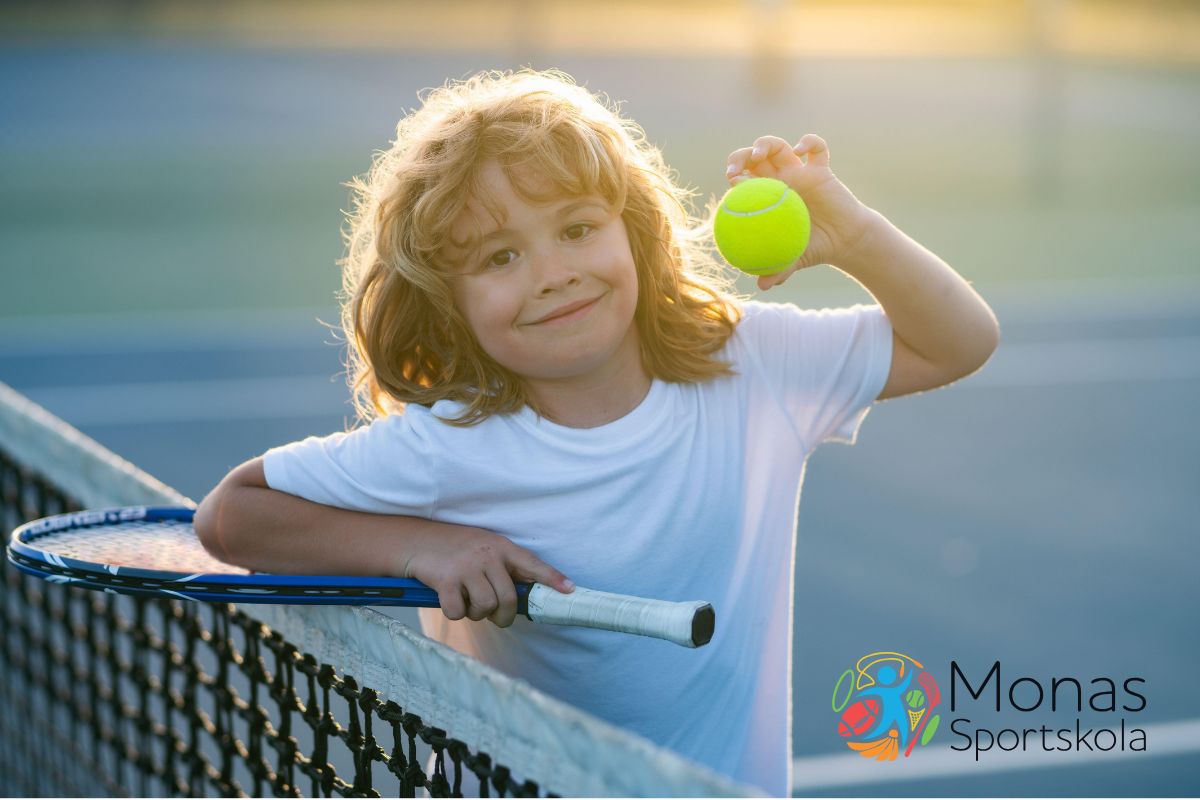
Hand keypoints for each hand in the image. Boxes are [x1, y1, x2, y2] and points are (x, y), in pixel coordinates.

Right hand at [401, 521, 572, 627]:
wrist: (415, 540)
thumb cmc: (454, 549)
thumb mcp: (483, 547)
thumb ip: (502, 566)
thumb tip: (522, 596)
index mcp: (501, 546)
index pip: (532, 564)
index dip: (552, 578)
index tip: (569, 590)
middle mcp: (487, 555)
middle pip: (509, 598)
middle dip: (503, 616)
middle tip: (495, 616)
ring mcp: (467, 566)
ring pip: (486, 607)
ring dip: (477, 613)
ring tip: (468, 601)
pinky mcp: (446, 580)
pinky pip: (460, 612)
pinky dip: (456, 613)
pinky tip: (449, 599)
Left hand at [725, 134, 877, 290]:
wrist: (844, 241)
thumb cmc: (814, 249)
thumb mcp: (795, 261)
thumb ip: (778, 269)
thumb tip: (762, 286)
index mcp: (765, 198)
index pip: (742, 182)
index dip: (733, 178)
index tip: (731, 183)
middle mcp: (778, 181)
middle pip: (754, 159)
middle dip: (740, 157)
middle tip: (735, 168)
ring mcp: (799, 172)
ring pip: (778, 147)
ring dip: (765, 145)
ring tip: (758, 153)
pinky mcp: (820, 168)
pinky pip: (816, 148)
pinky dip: (809, 142)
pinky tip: (801, 149)